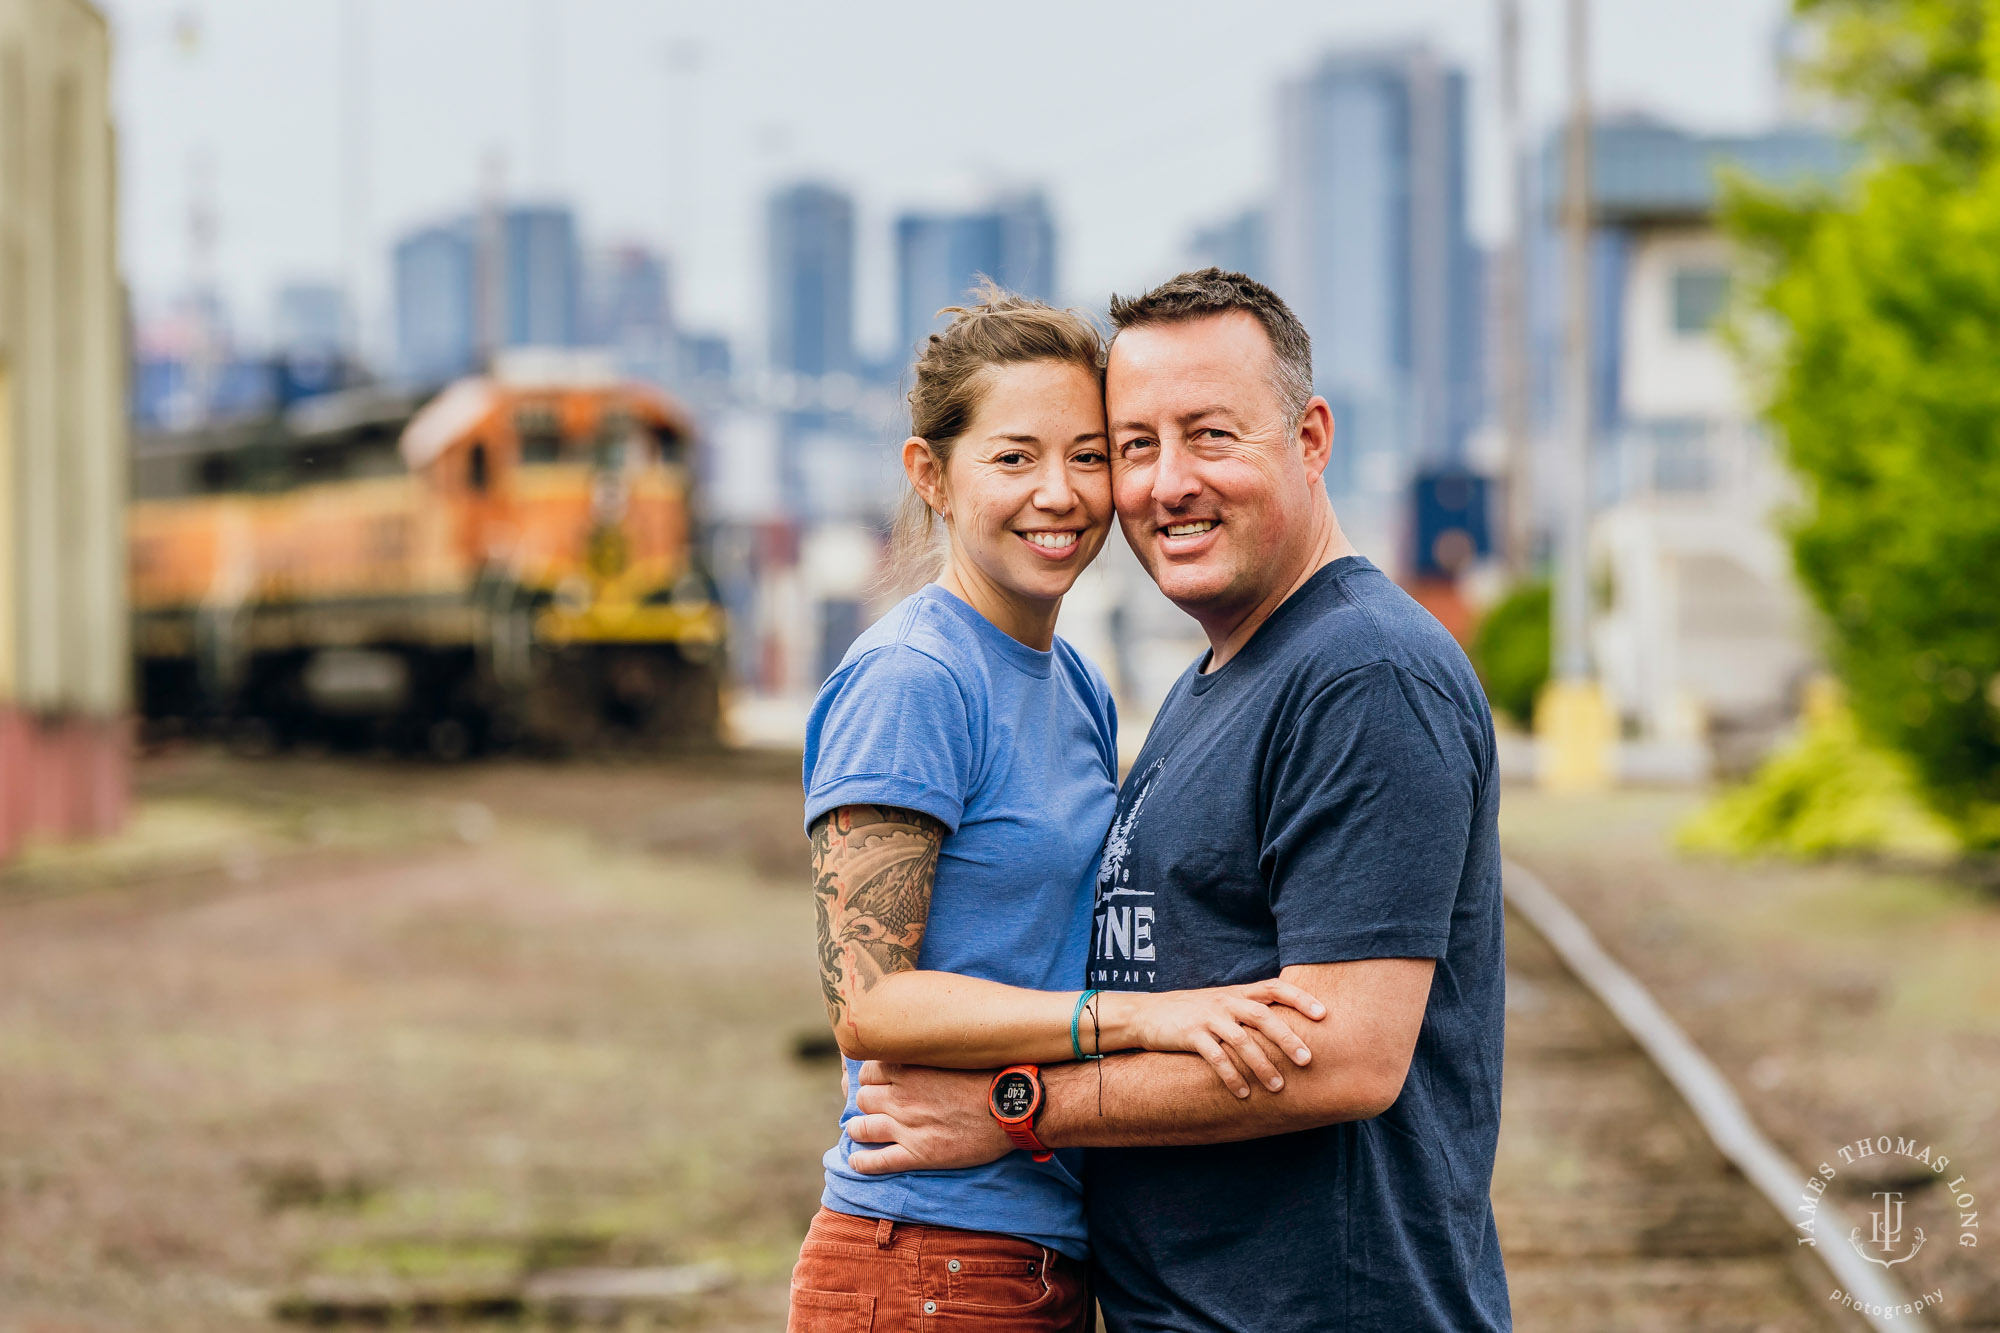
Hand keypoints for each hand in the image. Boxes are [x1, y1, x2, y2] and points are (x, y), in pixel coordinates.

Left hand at [845, 1062, 1011, 1174]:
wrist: (1011, 1107)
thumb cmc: (990, 1075)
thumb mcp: (953, 1052)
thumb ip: (929, 1050)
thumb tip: (918, 1044)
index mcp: (908, 1069)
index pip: (869, 1071)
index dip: (871, 1078)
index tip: (876, 1082)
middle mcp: (901, 1096)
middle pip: (864, 1099)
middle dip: (867, 1102)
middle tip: (873, 1106)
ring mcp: (907, 1127)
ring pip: (863, 1128)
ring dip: (858, 1130)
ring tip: (859, 1131)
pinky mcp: (918, 1154)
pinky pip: (878, 1161)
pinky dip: (862, 1162)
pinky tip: (856, 1161)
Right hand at [1108, 980, 1323, 1098]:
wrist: (1146, 1014)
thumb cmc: (1191, 1012)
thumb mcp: (1221, 1003)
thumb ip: (1248, 1011)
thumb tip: (1286, 1028)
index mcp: (1237, 993)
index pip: (1274, 988)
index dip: (1300, 998)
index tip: (1324, 1014)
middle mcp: (1226, 1002)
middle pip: (1263, 1016)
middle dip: (1287, 1038)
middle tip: (1307, 1060)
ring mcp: (1208, 1017)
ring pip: (1241, 1041)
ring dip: (1261, 1065)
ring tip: (1277, 1088)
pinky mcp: (1190, 1034)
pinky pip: (1215, 1057)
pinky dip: (1231, 1076)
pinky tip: (1243, 1093)